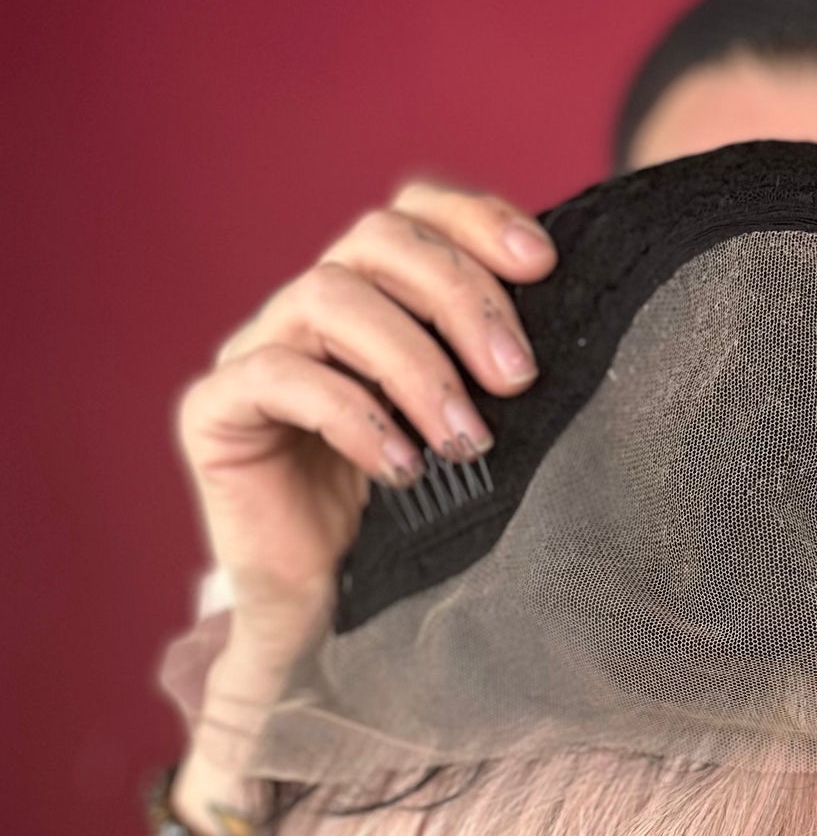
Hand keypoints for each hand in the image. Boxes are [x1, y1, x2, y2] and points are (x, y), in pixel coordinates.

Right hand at [173, 179, 555, 671]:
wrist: (335, 623)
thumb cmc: (413, 529)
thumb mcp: (470, 438)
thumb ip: (495, 376)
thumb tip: (582, 330)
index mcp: (372, 299)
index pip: (414, 212)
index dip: (475, 220)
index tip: (544, 265)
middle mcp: (308, 312)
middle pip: (376, 241)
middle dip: (459, 298)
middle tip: (518, 379)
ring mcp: (256, 353)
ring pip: (328, 297)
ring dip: (413, 363)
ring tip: (466, 438)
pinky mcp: (215, 410)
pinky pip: (279, 377)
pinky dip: (354, 415)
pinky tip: (404, 468)